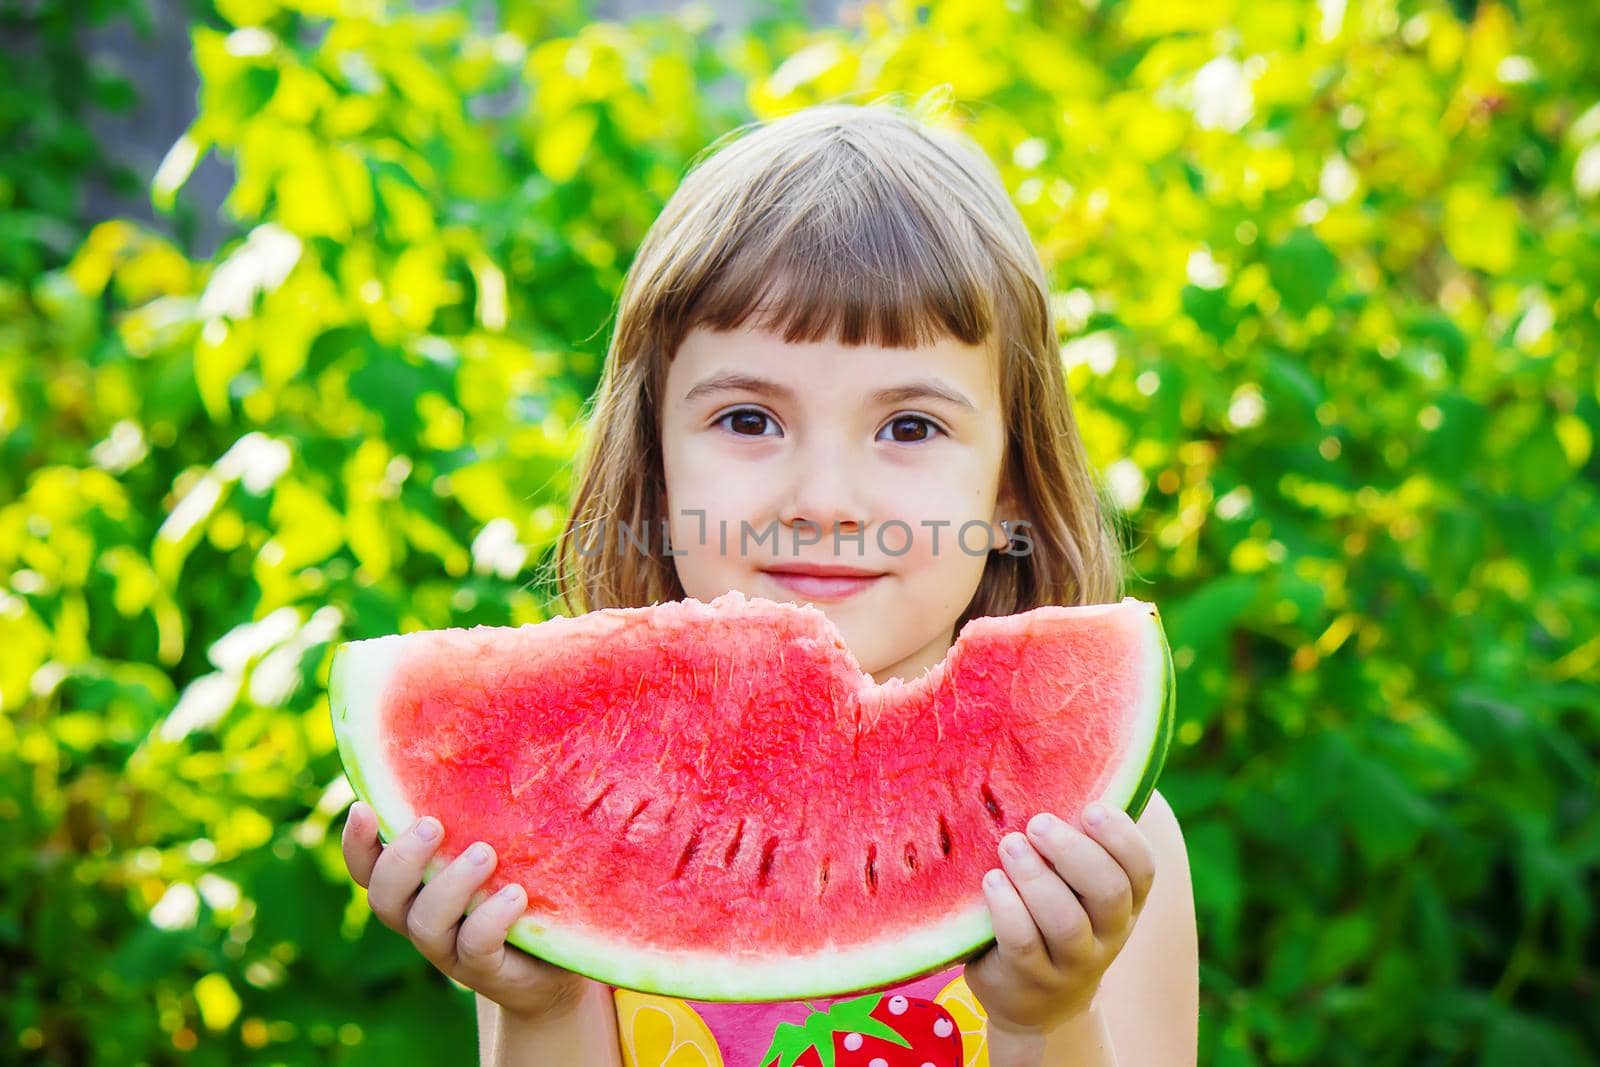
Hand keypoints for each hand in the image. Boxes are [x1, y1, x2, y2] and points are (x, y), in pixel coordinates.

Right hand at [341, 800, 598, 1022]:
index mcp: (414, 885)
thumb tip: (497, 743)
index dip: (356, 842)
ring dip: (450, 885)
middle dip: (402, 859)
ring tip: (485, 853)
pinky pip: (475, 947)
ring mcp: (449, 949)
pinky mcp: (486, 970)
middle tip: (433, 826)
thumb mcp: (500, 845)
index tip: (362, 807)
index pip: (367, 867)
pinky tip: (516, 895)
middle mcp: (421, 917)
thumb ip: (482, 814)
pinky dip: (490, 918)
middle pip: (383, 896)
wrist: (556, 962)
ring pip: (424, 923)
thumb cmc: (524, 885)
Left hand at [964, 802, 1156, 1037]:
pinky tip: (990, 881)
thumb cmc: (1054, 914)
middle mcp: (1108, 933)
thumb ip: (1079, 837)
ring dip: (1035, 878)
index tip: (1090, 808)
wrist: (1034, 1001)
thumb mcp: (1075, 884)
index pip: (1142, 869)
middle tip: (1038, 823)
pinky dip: (1007, 909)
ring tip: (1009, 845)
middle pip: (1109, 892)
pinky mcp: (1031, 980)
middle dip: (1074, 852)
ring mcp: (1072, 963)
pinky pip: (1024, 945)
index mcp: (1125, 901)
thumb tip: (1074, 755)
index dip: (1121, 838)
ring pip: (1065, 921)